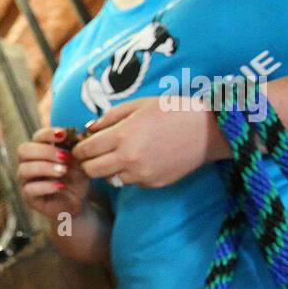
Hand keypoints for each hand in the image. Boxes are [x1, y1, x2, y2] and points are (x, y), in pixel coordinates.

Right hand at [17, 126, 91, 218]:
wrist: (77, 202)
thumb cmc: (76, 178)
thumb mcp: (79, 161)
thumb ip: (75, 148)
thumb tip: (77, 135)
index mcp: (39, 150)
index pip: (36, 136)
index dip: (48, 134)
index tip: (64, 135)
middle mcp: (28, 163)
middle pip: (24, 150)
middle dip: (45, 151)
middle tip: (65, 157)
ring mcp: (26, 180)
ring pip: (24, 169)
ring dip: (45, 168)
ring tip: (64, 171)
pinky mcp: (28, 197)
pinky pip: (30, 189)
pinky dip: (46, 186)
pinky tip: (61, 186)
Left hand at [71, 98, 229, 188]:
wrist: (208, 130)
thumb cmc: (172, 111)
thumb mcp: (138, 105)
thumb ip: (109, 117)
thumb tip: (88, 129)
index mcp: (122, 135)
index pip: (85, 151)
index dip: (79, 149)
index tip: (81, 147)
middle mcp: (129, 158)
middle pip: (91, 171)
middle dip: (88, 163)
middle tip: (94, 156)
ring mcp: (141, 174)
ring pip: (109, 179)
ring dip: (109, 170)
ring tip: (121, 155)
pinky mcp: (152, 184)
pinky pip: (130, 182)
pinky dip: (130, 174)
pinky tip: (142, 160)